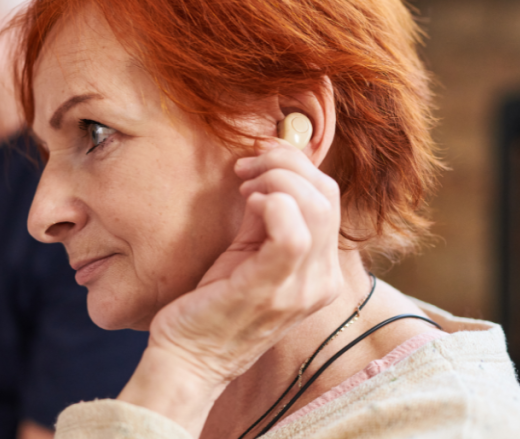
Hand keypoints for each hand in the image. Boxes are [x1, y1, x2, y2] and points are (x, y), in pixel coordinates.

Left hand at [118, 141, 342, 433]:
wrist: (190, 360)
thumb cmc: (214, 305)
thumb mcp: (247, 254)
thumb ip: (263, 218)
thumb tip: (264, 176)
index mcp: (321, 272)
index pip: (329, 199)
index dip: (296, 165)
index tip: (257, 159)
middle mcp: (321, 282)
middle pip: (327, 196)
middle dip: (285, 164)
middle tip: (246, 168)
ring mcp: (300, 290)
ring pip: (316, 207)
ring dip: (276, 179)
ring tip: (244, 184)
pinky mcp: (270, 291)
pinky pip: (291, 234)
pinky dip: (272, 204)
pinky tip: (249, 201)